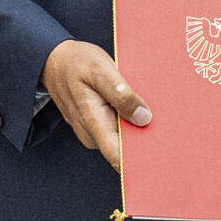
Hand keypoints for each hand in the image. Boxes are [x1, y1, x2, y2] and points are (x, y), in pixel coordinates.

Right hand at [42, 40, 148, 170]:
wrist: (55, 60)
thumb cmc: (77, 63)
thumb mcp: (100, 70)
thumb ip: (121, 95)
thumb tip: (144, 118)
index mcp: (93, 122)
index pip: (117, 157)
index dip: (140, 161)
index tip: (161, 157)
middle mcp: (92, 133)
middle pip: (125, 149)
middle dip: (144, 139)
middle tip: (165, 125)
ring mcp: (94, 131)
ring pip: (123, 138)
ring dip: (138, 127)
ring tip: (151, 108)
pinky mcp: (97, 125)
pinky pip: (119, 128)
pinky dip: (130, 119)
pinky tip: (138, 106)